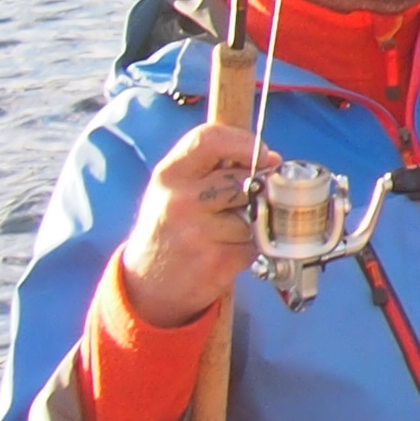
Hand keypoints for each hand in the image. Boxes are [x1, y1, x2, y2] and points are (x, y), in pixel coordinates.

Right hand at [118, 117, 271, 328]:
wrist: (149, 281)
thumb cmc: (172, 224)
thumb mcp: (176, 186)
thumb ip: (212, 166)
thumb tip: (270, 159)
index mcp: (169, 174)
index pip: (210, 139)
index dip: (246, 142)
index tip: (267, 156)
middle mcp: (179, 200)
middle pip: (242, 180)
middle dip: (255, 191)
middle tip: (244, 203)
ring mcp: (196, 232)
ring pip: (253, 215)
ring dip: (253, 224)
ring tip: (227, 231)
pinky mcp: (215, 261)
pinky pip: (255, 245)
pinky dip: (251, 249)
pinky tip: (227, 251)